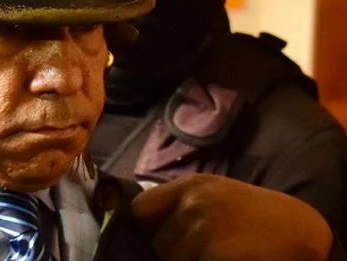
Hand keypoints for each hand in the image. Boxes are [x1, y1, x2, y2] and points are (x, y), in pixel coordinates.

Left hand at [131, 174, 332, 260]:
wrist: (299, 231)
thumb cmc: (253, 214)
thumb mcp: (214, 194)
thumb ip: (180, 204)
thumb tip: (144, 224)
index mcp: (190, 186)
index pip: (141, 209)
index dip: (148, 226)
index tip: (160, 234)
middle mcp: (194, 204)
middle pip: (158, 242)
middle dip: (175, 250)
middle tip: (205, 247)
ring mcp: (205, 230)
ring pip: (173, 260)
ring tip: (218, 254)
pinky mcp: (216, 255)